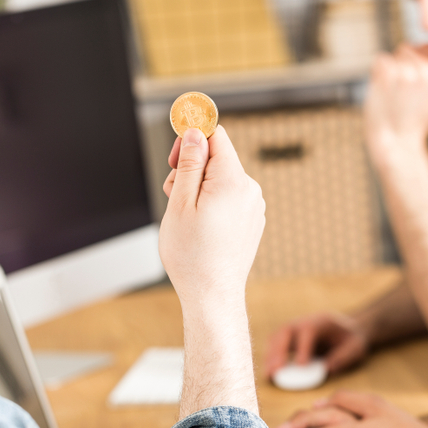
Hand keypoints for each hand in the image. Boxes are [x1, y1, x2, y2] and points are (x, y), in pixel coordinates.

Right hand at [159, 126, 264, 309]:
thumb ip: (188, 164)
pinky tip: (201, 227)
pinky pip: (230, 199)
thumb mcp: (180, 203)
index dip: (191, 141)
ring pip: (222, 180)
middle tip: (173, 194)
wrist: (212, 294)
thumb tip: (194, 133)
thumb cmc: (192, 254)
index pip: (216, 137)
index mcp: (233, 181)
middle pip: (217, 159)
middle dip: (191, 169)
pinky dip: (213, 204)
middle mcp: (250, 190)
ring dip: (199, 189)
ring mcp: (254, 207)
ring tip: (186, 217)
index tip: (174, 158)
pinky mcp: (253, 220)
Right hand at [264, 312, 370, 378]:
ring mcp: (295, 328)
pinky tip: (270, 372)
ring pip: (277, 337)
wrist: (349, 329)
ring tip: (269, 374)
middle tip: (275, 371)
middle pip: (286, 331)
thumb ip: (343, 357)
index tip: (300, 366)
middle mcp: (305, 321)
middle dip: (279, 351)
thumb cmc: (352, 340)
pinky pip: (275, 344)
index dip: (302, 348)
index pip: (308, 331)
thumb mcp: (356, 348)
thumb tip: (326, 369)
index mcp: (323, 321)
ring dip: (271, 355)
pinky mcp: (290, 337)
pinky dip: (271, 356)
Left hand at [364, 44, 427, 159]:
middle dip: (403, 66)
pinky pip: (380, 60)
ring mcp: (408, 71)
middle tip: (401, 94)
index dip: (417, 66)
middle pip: (409, 49)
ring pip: (395, 55)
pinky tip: (383, 92)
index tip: (413, 89)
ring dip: (390, 71)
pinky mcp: (388, 74)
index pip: (426, 49)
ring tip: (394, 94)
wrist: (395, 142)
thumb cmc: (416, 121)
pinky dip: (376, 73)